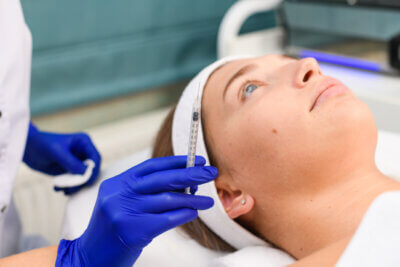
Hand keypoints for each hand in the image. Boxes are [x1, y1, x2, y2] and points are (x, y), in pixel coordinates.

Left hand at [23, 123, 100, 194]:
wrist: (27, 149)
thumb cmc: (42, 144)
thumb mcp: (57, 152)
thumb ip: (72, 162)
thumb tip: (85, 174)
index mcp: (84, 143)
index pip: (96, 158)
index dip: (93, 170)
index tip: (85, 180)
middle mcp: (83, 152)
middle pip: (92, 170)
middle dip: (83, 181)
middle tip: (72, 189)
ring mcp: (77, 162)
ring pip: (83, 178)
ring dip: (75, 186)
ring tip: (64, 191)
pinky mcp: (69, 170)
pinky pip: (74, 182)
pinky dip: (68, 187)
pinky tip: (58, 188)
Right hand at [56, 156, 216, 266]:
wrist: (89, 258)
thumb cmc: (112, 230)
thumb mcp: (121, 203)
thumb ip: (145, 191)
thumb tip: (183, 182)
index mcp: (117, 183)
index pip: (152, 165)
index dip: (177, 161)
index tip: (197, 160)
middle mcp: (119, 194)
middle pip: (162, 179)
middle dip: (190, 174)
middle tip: (210, 173)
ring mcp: (124, 212)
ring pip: (168, 199)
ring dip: (192, 198)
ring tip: (208, 200)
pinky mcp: (133, 231)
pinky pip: (167, 219)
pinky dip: (183, 214)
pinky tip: (193, 212)